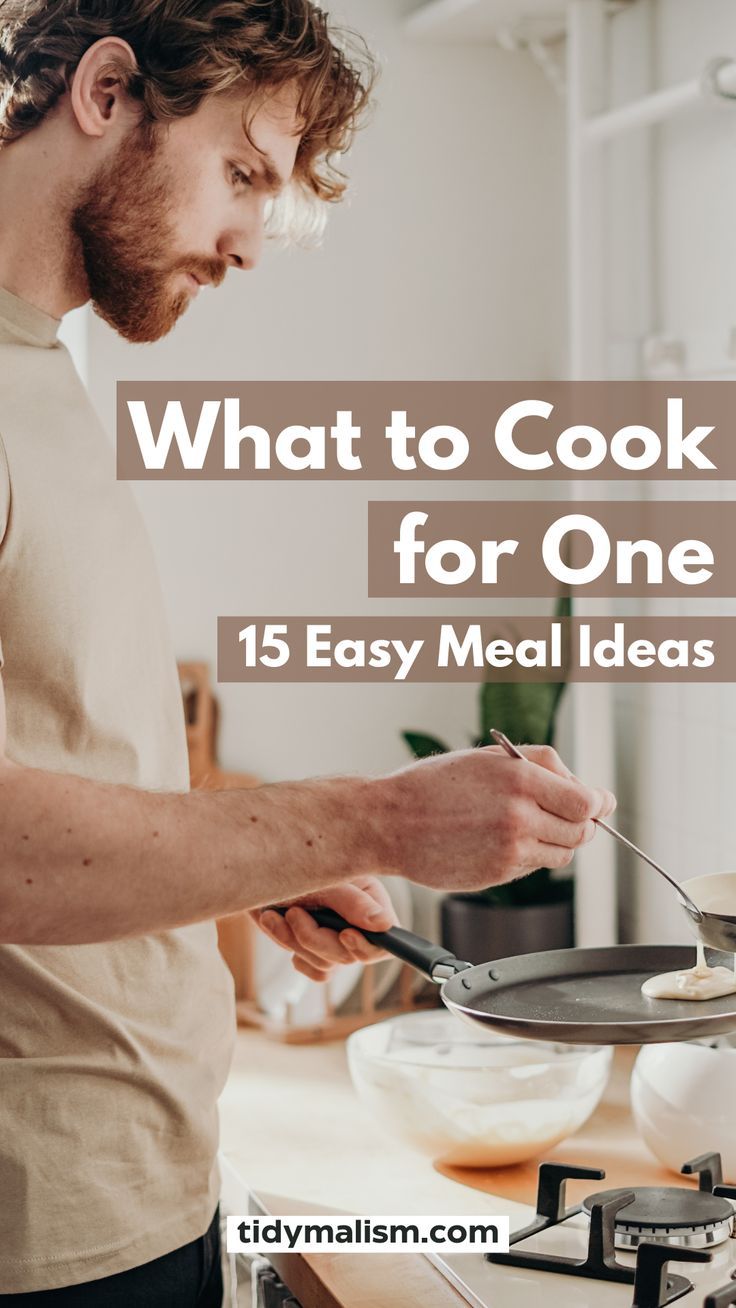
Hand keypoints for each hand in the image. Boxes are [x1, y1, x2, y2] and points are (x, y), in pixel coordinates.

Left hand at [251, 874, 397, 982]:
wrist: (253, 871)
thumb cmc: (290, 864)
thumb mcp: (323, 881)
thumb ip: (354, 903)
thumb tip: (386, 925)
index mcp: (370, 899)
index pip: (386, 937)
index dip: (367, 944)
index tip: (345, 934)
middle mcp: (358, 920)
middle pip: (351, 955)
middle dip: (317, 939)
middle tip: (294, 913)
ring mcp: (336, 937)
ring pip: (329, 965)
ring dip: (296, 943)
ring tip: (275, 915)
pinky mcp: (316, 950)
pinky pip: (316, 971)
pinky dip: (294, 953)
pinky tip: (279, 927)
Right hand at [376, 744, 615, 893]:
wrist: (389, 823)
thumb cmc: (432, 785)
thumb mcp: (488, 757)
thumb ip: (541, 765)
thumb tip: (584, 786)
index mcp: (520, 780)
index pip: (587, 801)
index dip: (598, 803)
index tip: (600, 802)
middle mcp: (520, 817)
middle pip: (581, 831)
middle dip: (579, 823)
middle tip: (563, 813)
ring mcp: (510, 850)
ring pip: (561, 853)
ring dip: (555, 841)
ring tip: (523, 825)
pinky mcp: (498, 875)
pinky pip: (532, 867)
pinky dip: (528, 856)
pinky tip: (499, 840)